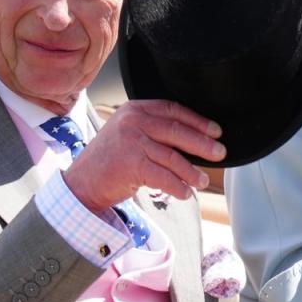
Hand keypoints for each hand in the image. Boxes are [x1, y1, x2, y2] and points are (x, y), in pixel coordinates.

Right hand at [63, 100, 224, 212]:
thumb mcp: (128, 133)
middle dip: (202, 144)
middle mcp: (132, 122)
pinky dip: (177, 186)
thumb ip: (153, 130)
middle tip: (219, 153)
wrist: (82, 183)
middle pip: (176, 131)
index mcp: (134, 109)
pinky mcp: (130, 164)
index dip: (197, 121)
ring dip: (192, 171)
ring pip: (172, 156)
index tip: (216, 131)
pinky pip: (163, 176)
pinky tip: (185, 192)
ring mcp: (131, 142)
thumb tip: (194, 139)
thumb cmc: (108, 160)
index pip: (172, 110)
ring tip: (203, 181)